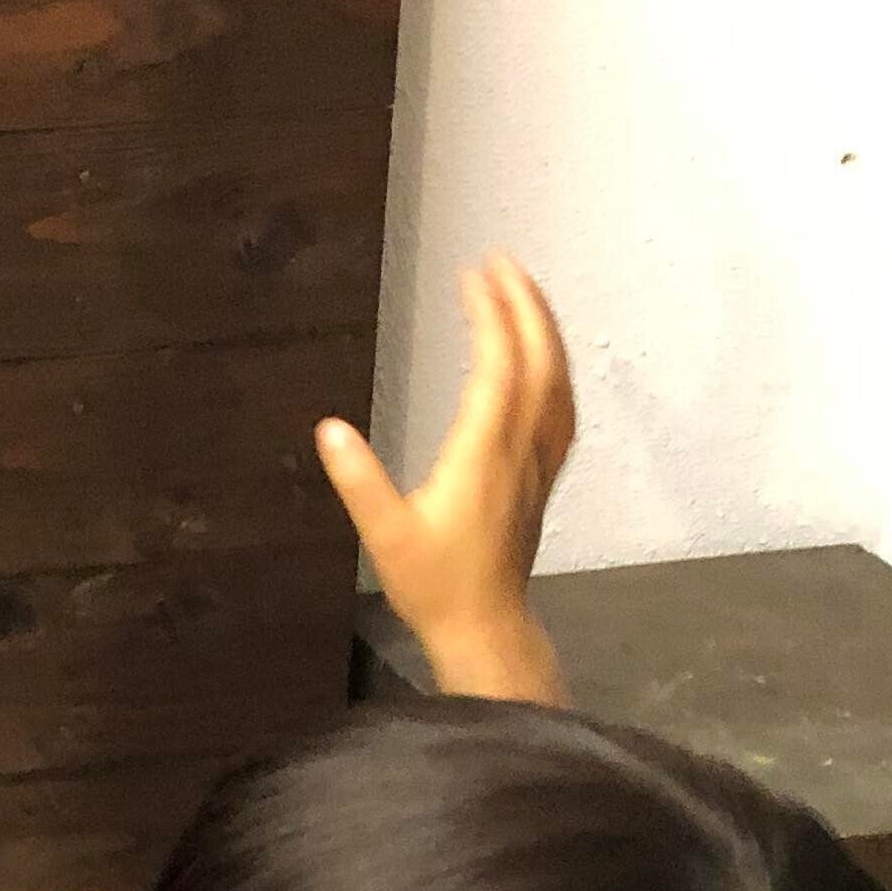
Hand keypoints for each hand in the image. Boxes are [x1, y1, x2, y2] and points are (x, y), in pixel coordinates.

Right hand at [318, 253, 576, 707]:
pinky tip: (544, 359)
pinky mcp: (542, 476)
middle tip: (501, 263)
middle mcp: (520, 450)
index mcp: (482, 454)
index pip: (496, 366)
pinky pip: (561, 408)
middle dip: (523, 305)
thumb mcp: (385, 536)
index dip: (489, 315)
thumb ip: (359, 481)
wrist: (486, 627)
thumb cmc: (436, 586)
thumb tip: (330, 430)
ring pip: (557, 380)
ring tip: (523, 294)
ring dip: (544, 330)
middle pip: (538, 360)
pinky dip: (555, 369)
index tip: (472, 276)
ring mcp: (537, 462)